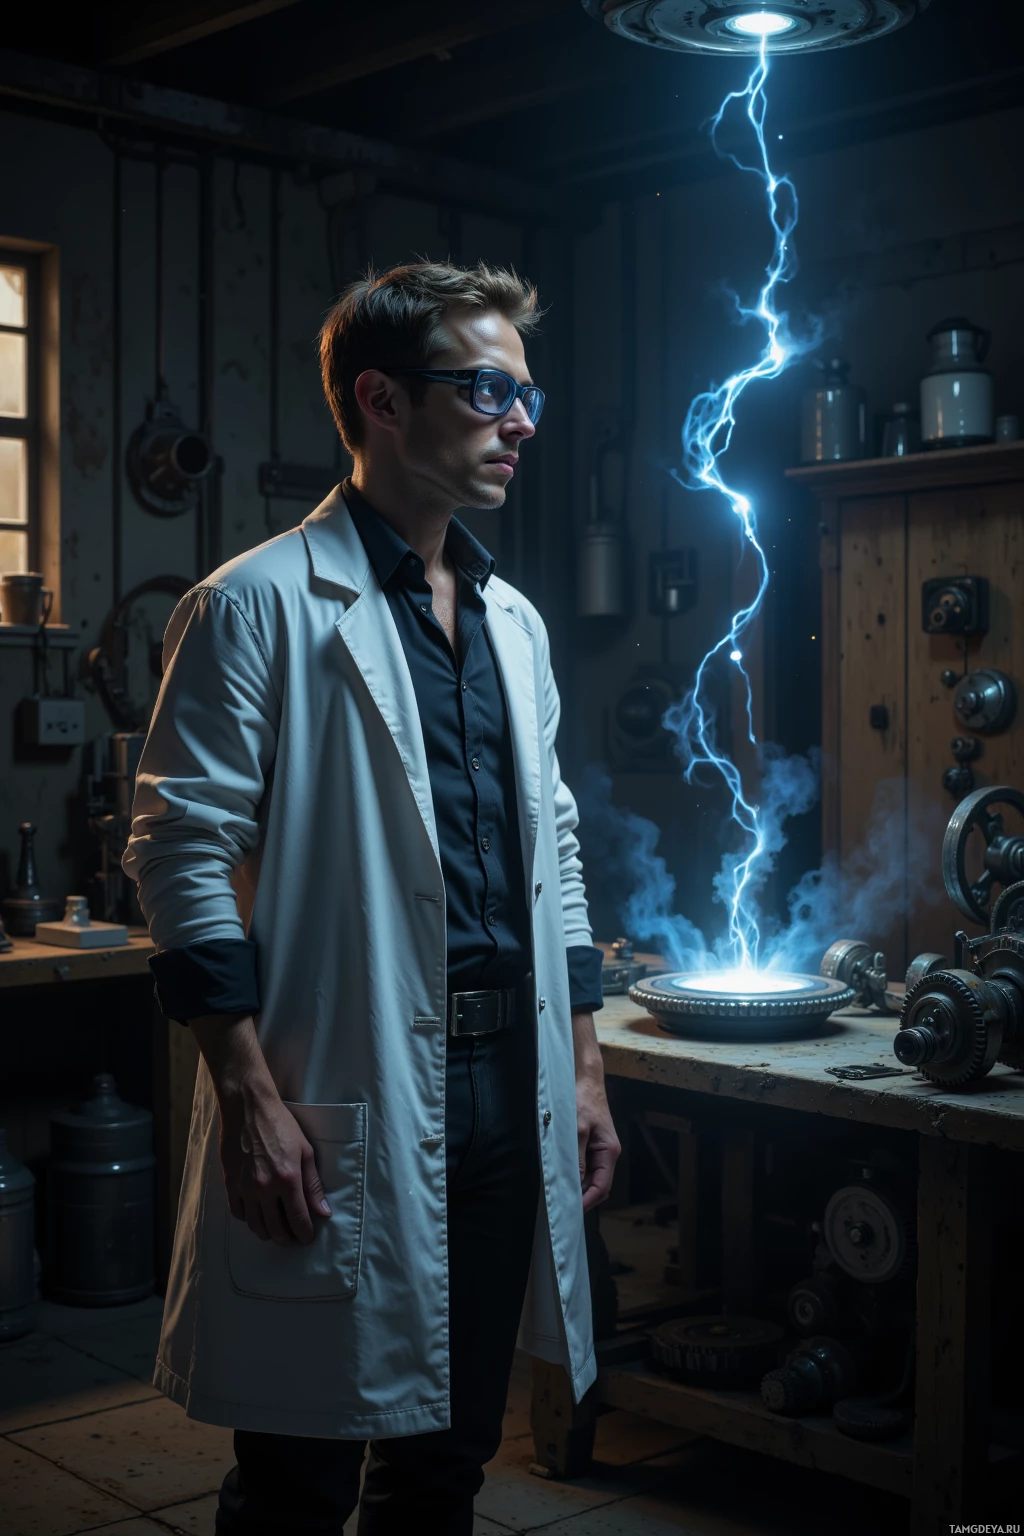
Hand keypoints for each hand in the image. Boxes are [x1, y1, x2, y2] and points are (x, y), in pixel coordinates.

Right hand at [188, 1012, 331, 1244]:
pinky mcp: (230, 1183)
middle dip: (287, 1238)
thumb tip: (323, 1212)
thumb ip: (313, 1185)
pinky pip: (238, 1213)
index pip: (298, 1219)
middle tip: (293, 1238)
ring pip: (255, 1225)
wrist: (248, 1108)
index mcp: (287, 1180)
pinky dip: (249, 1219)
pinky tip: (257, 1215)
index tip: (307, 1237)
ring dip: (268, 1233)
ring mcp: (245, 1188)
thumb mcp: (305, 1151)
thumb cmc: (281, 1125)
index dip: (304, 1233)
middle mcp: (264, 1189)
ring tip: (276, 1230)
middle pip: (276, 1229)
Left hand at [571, 1009, 620, 1212]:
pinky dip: (570, 1170)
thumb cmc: (582, 1101)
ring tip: (555, 1189)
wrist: (583, 1078)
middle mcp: (606, 1154)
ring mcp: (597, 1149)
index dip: (586, 1201)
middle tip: (558, 1203)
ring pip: (587, 1175)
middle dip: (579, 1195)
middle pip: (595, 1184)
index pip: (602, 1188)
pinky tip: (557, 1171)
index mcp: (609, 1152)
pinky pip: (581, 1164)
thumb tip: (573, 1186)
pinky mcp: (588, 1143)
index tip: (569, 1210)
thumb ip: (576, 1159)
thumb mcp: (577, 1131)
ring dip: (573, 1182)